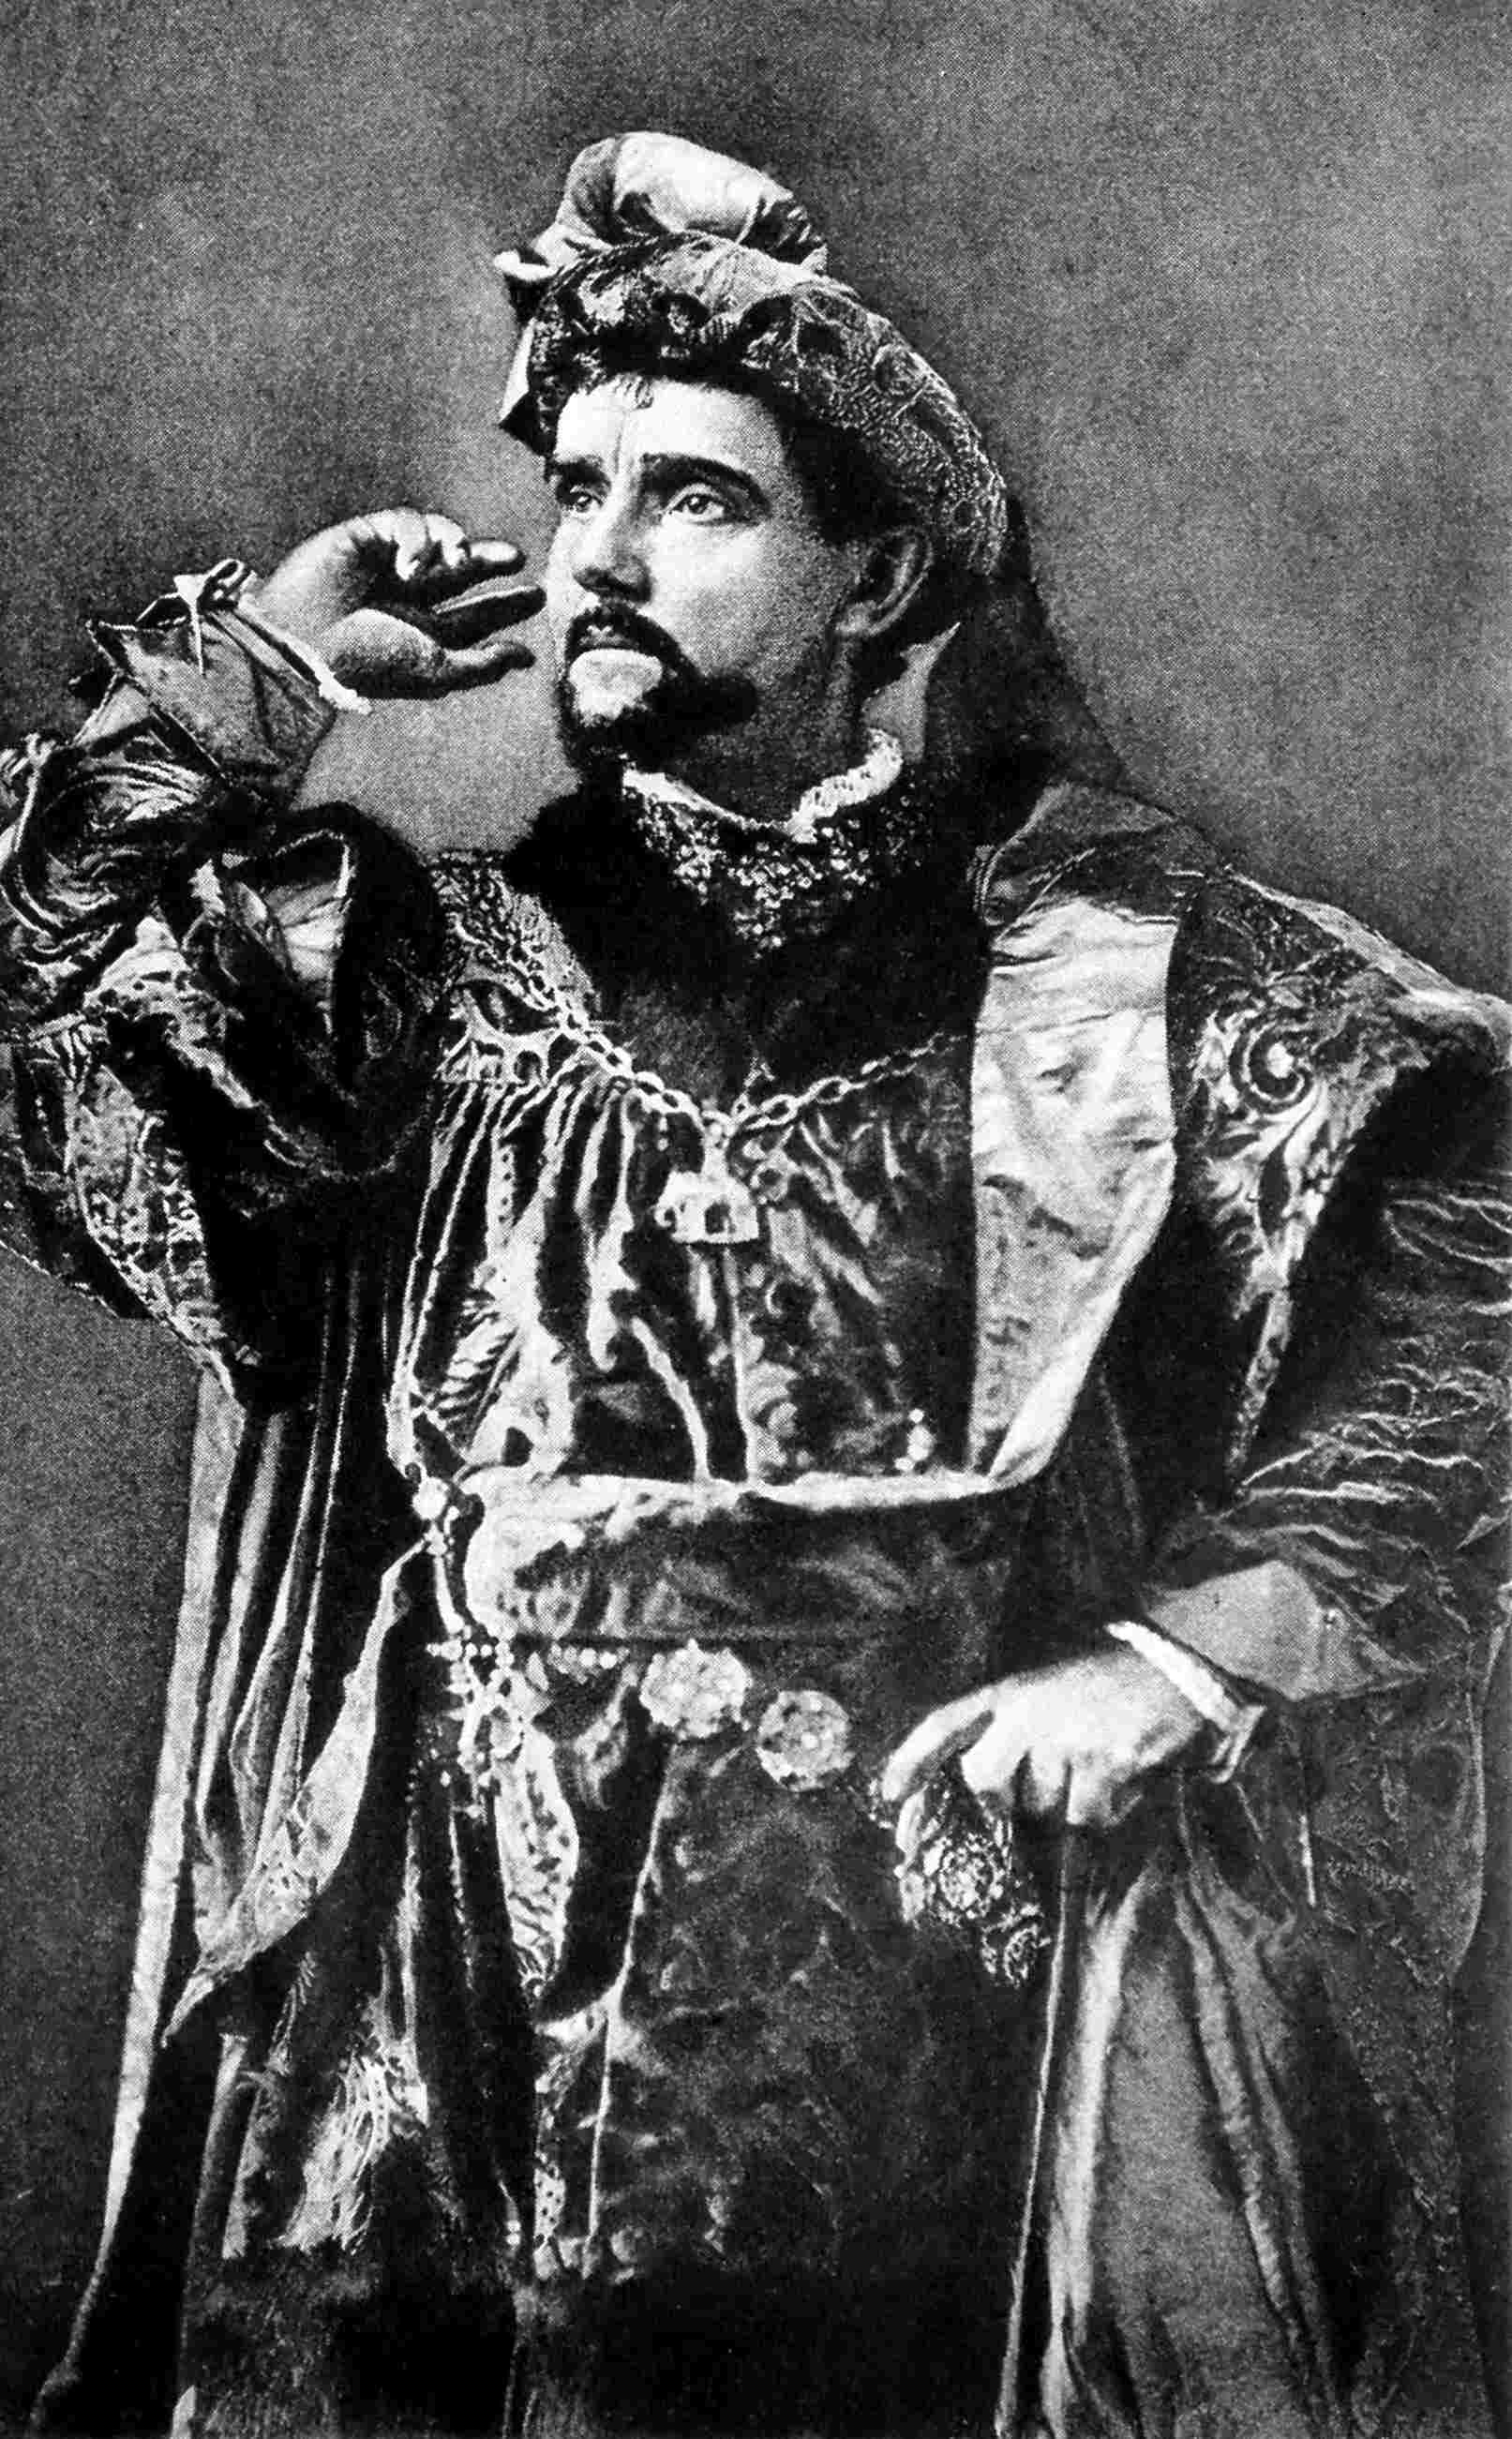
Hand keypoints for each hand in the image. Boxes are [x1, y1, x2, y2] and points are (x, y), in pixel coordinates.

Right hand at [245, 508, 543, 697]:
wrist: (307, 636)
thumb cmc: (368, 662)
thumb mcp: (435, 670)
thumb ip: (482, 665)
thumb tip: (527, 658)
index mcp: (423, 635)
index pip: (474, 617)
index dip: (506, 606)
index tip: (538, 596)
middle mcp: (407, 600)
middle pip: (462, 573)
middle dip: (490, 562)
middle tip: (516, 559)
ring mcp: (385, 566)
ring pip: (439, 540)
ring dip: (455, 546)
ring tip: (455, 562)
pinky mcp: (366, 536)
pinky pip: (407, 521)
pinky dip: (416, 537)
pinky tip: (407, 564)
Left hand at [879, 1646, 1211, 1832]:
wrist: (1174, 1670)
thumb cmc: (1103, 1691)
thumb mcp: (1046, 1696)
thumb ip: (1011, 1739)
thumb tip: (982, 1804)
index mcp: (1009, 1692)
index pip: (945, 1723)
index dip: (911, 1760)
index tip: (888, 1796)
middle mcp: (1029, 1711)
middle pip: (985, 1783)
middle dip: (1007, 1804)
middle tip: (1047, 1789)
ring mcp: (1067, 1735)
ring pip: (1042, 1810)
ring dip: (1067, 1808)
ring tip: (1097, 1772)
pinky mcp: (1105, 1761)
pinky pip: (1086, 1818)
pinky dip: (1104, 1814)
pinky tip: (1122, 1783)